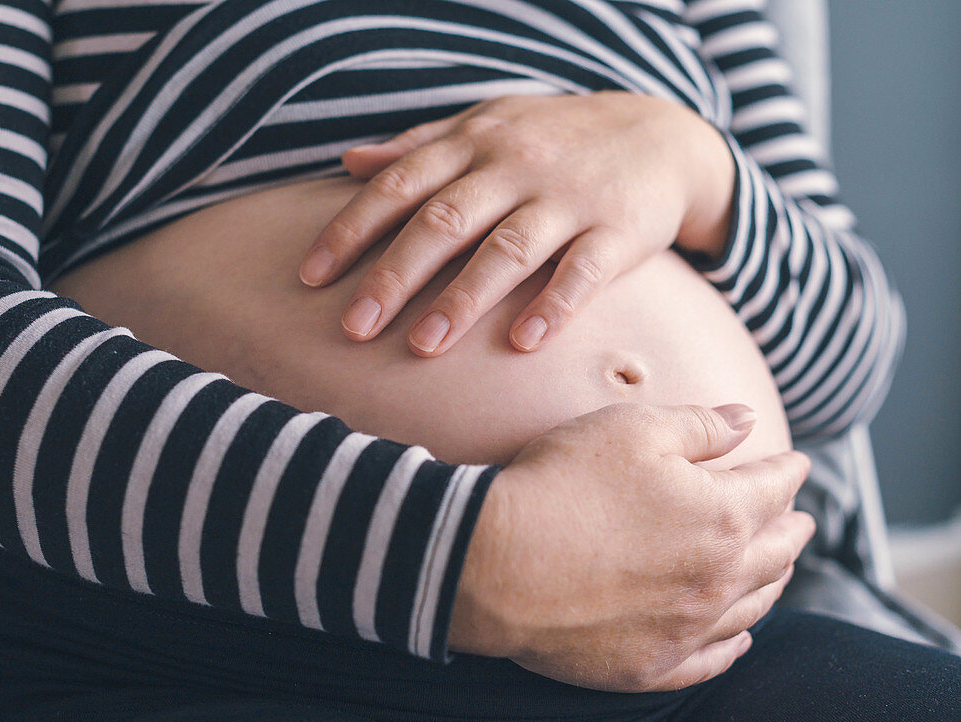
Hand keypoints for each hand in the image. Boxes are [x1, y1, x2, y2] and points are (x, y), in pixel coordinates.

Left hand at [299, 92, 734, 355]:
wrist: (662, 133)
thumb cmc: (554, 137)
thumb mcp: (487, 124)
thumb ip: (419, 146)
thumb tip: (348, 162)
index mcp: (475, 144)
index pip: (400, 186)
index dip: (351, 230)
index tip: (311, 277)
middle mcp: (516, 167)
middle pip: (445, 222)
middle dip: (394, 275)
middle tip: (353, 327)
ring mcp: (569, 199)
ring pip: (508, 249)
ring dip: (462, 299)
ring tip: (422, 346)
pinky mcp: (618, 230)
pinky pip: (583, 271)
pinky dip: (554, 306)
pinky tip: (523, 344)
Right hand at [448, 403, 814, 691]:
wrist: (495, 562)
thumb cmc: (561, 485)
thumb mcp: (631, 429)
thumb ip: (699, 425)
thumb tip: (747, 420)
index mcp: (720, 516)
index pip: (772, 489)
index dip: (787, 471)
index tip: (795, 463)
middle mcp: (716, 579)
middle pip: (774, 553)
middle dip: (792, 529)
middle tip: (801, 518)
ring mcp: (685, 629)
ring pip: (751, 606)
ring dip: (773, 582)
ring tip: (779, 567)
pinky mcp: (650, 665)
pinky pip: (712, 660)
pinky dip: (735, 644)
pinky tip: (741, 635)